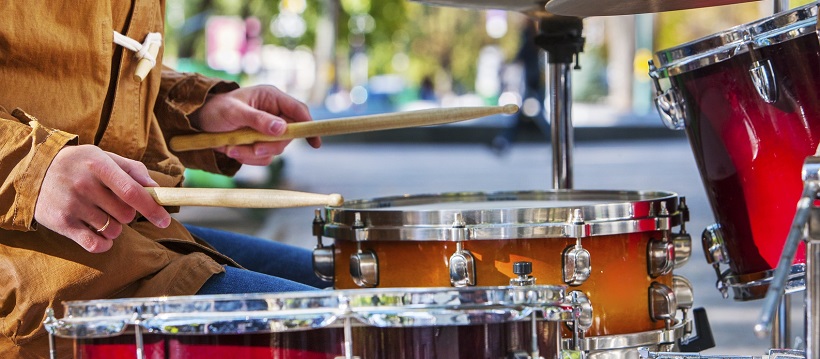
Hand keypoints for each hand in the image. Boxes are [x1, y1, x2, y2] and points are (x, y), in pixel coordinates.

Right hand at [34, 145, 171, 252]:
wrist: (33, 171)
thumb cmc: (79, 164)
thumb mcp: (104, 157)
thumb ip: (133, 170)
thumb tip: (156, 188)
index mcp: (99, 165)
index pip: (133, 192)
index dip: (153, 209)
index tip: (165, 221)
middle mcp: (85, 185)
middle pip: (126, 215)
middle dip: (128, 215)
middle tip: (115, 206)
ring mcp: (72, 205)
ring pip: (113, 231)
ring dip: (115, 227)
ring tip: (101, 214)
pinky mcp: (61, 223)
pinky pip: (94, 245)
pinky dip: (104, 244)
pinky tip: (101, 235)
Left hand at [189, 85, 320, 165]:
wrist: (198, 121)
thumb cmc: (216, 109)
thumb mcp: (235, 112)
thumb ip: (259, 120)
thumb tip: (282, 129)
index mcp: (271, 98)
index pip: (298, 111)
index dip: (309, 125)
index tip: (315, 142)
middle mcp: (273, 113)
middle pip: (287, 136)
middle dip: (269, 145)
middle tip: (252, 149)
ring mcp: (267, 130)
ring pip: (274, 150)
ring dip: (253, 153)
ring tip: (231, 147)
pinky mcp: (259, 143)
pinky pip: (262, 158)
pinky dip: (247, 158)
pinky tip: (232, 150)